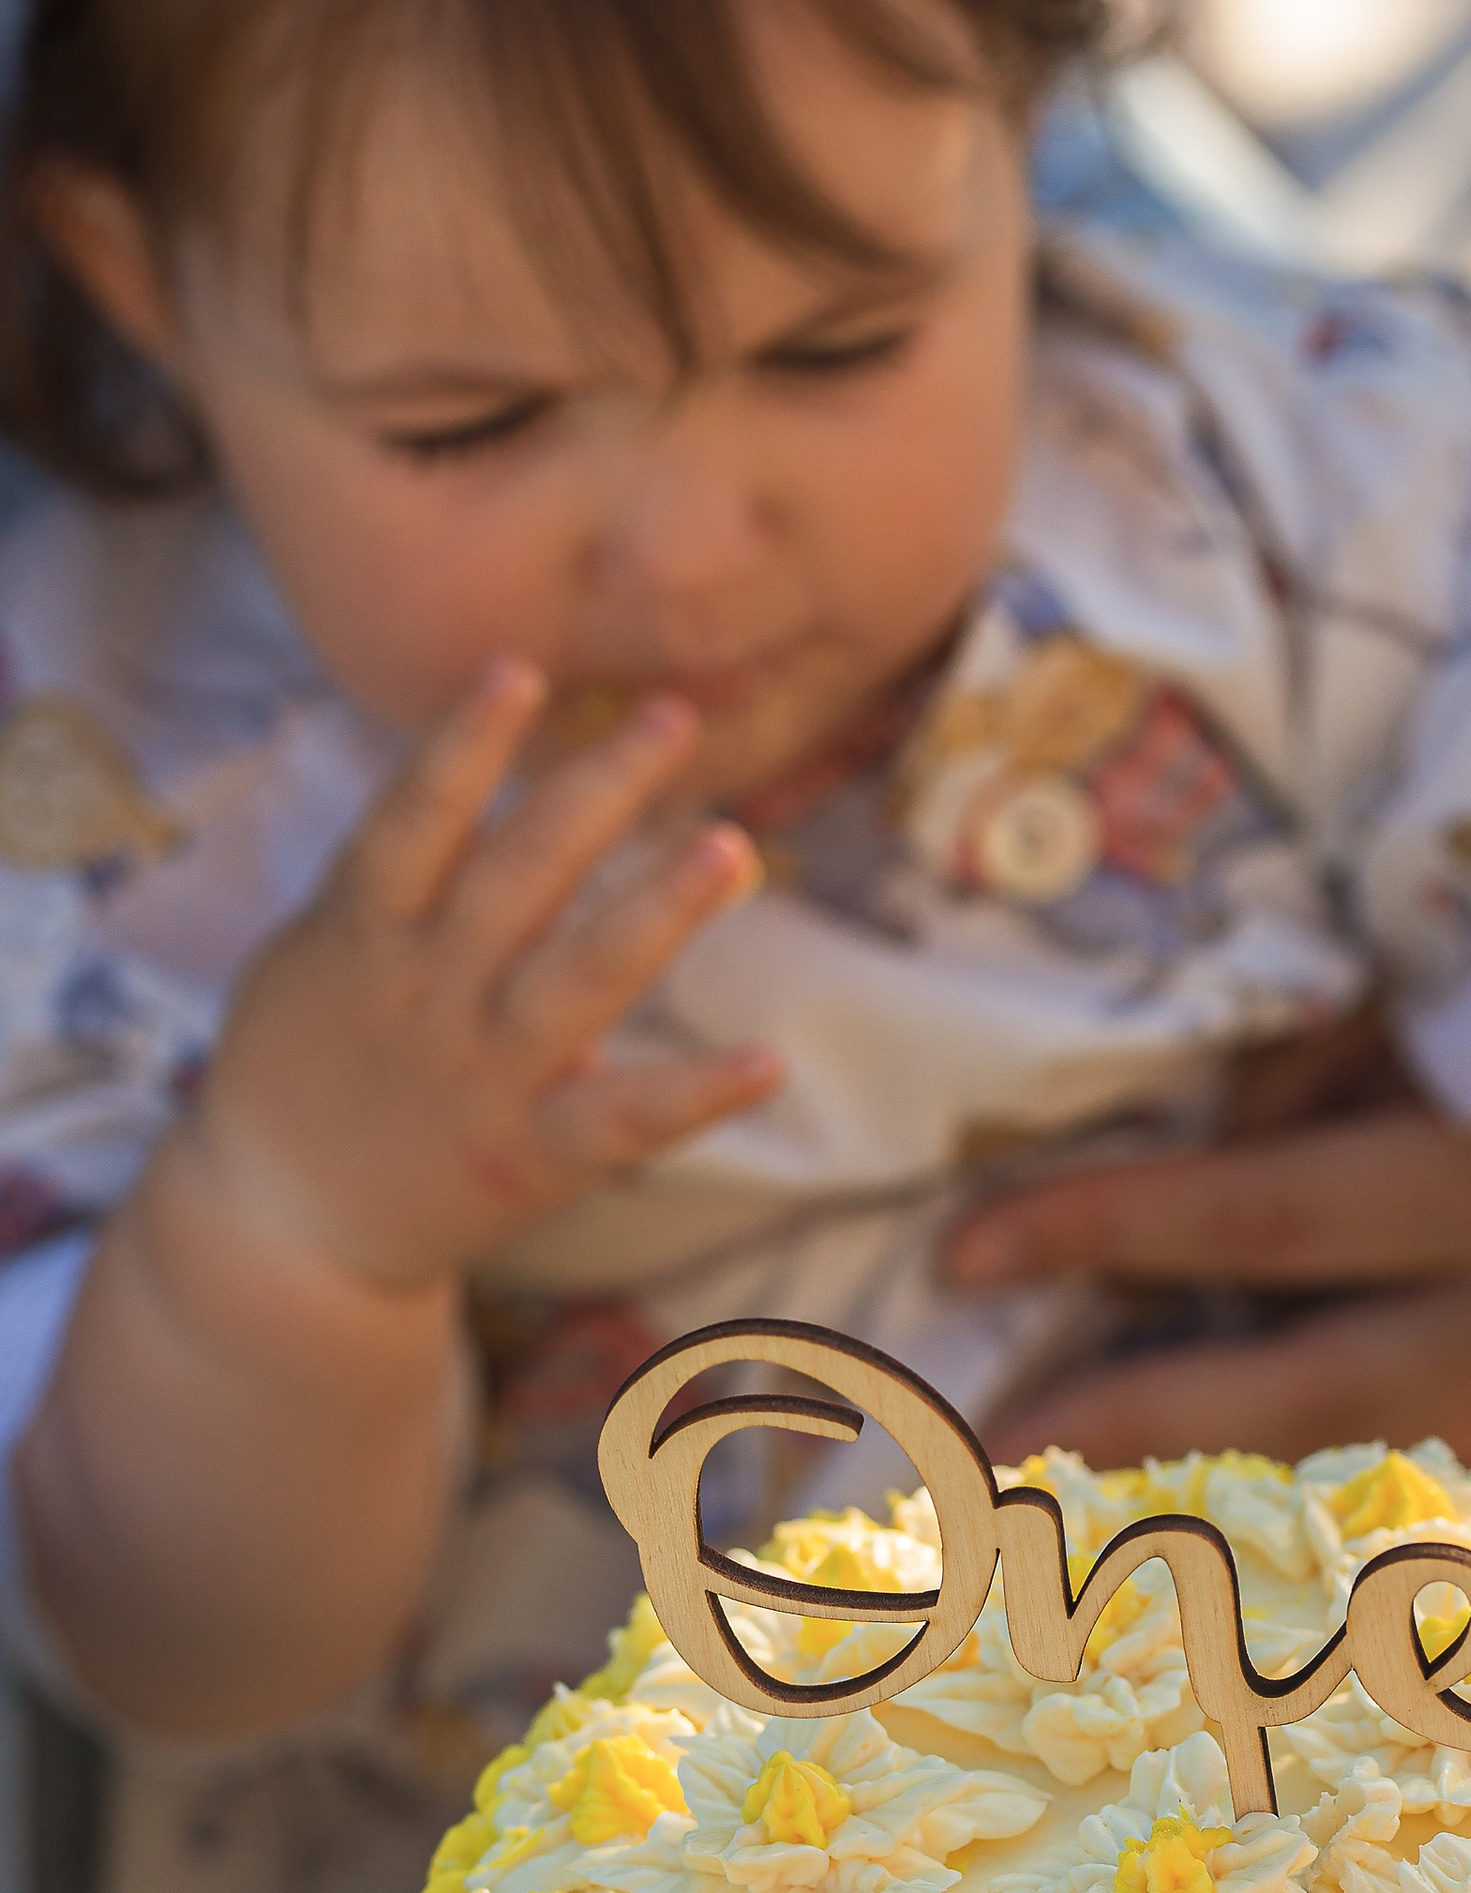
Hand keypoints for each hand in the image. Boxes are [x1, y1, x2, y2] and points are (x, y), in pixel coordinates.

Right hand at [188, 659, 778, 1293]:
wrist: (280, 1223)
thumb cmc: (304, 1062)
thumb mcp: (316, 952)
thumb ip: (390, 870)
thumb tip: (456, 759)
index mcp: (367, 932)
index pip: (415, 822)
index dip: (463, 746)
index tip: (520, 669)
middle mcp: (429, 993)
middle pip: (518, 879)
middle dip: (596, 793)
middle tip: (674, 718)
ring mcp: (483, 1074)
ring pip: (578, 981)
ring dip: (658, 910)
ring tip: (732, 847)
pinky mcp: (529, 1156)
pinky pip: (622, 1121)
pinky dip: (696, 1095)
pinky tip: (769, 1063)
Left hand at [943, 1101, 1470, 1470]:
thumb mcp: (1419, 1018)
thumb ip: (1300, 1076)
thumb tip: (1161, 1153)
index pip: (1263, 1219)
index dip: (1103, 1230)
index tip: (960, 1251)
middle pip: (1292, 1393)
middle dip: (1119, 1416)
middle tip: (969, 1446)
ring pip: (1338, 1476)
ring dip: (1181, 1489)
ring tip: (1030, 1505)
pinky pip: (1389, 1497)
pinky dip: (1271, 1508)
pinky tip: (1162, 1518)